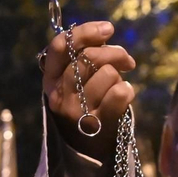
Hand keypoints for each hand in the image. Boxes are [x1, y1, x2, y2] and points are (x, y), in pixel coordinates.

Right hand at [42, 20, 136, 159]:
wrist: (87, 147)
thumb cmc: (84, 103)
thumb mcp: (74, 79)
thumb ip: (83, 55)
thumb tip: (105, 31)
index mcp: (50, 77)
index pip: (62, 46)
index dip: (86, 32)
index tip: (108, 29)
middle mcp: (59, 94)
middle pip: (90, 58)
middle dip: (115, 53)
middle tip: (126, 60)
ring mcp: (76, 111)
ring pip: (107, 73)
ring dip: (118, 77)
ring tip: (116, 87)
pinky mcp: (95, 124)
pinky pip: (120, 92)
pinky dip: (128, 90)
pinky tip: (124, 95)